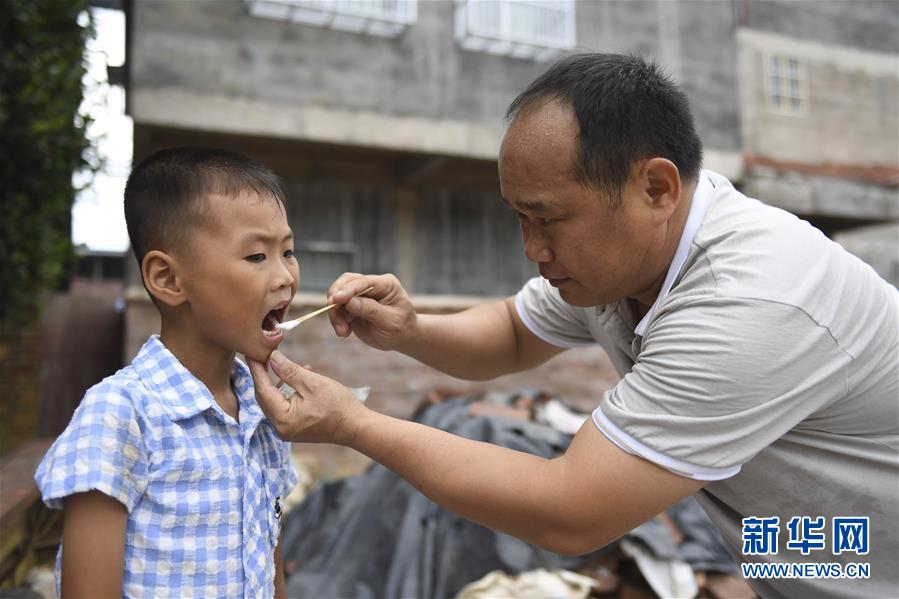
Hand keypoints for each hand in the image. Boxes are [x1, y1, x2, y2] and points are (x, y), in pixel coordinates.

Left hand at [247, 350, 365, 444]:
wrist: (356, 427)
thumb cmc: (338, 405)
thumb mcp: (312, 383)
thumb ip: (288, 370)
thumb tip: (271, 357)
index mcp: (282, 418)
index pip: (262, 389)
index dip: (257, 369)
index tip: (252, 352)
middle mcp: (280, 428)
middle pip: (264, 397)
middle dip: (264, 375)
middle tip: (262, 355)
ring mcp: (286, 430)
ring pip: (273, 401)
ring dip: (277, 382)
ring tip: (284, 364)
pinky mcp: (294, 429)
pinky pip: (283, 407)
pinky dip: (286, 392)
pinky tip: (298, 379)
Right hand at [327, 273, 417, 350]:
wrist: (401, 338)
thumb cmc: (401, 328)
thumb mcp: (390, 322)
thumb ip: (371, 310)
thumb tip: (350, 302)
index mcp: (386, 284)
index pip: (364, 282)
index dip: (349, 290)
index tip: (336, 300)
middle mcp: (371, 285)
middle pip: (346, 283)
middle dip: (336, 298)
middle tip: (334, 316)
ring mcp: (360, 295)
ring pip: (338, 296)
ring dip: (335, 314)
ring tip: (342, 332)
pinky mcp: (351, 306)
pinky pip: (337, 310)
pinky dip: (337, 321)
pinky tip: (344, 333)